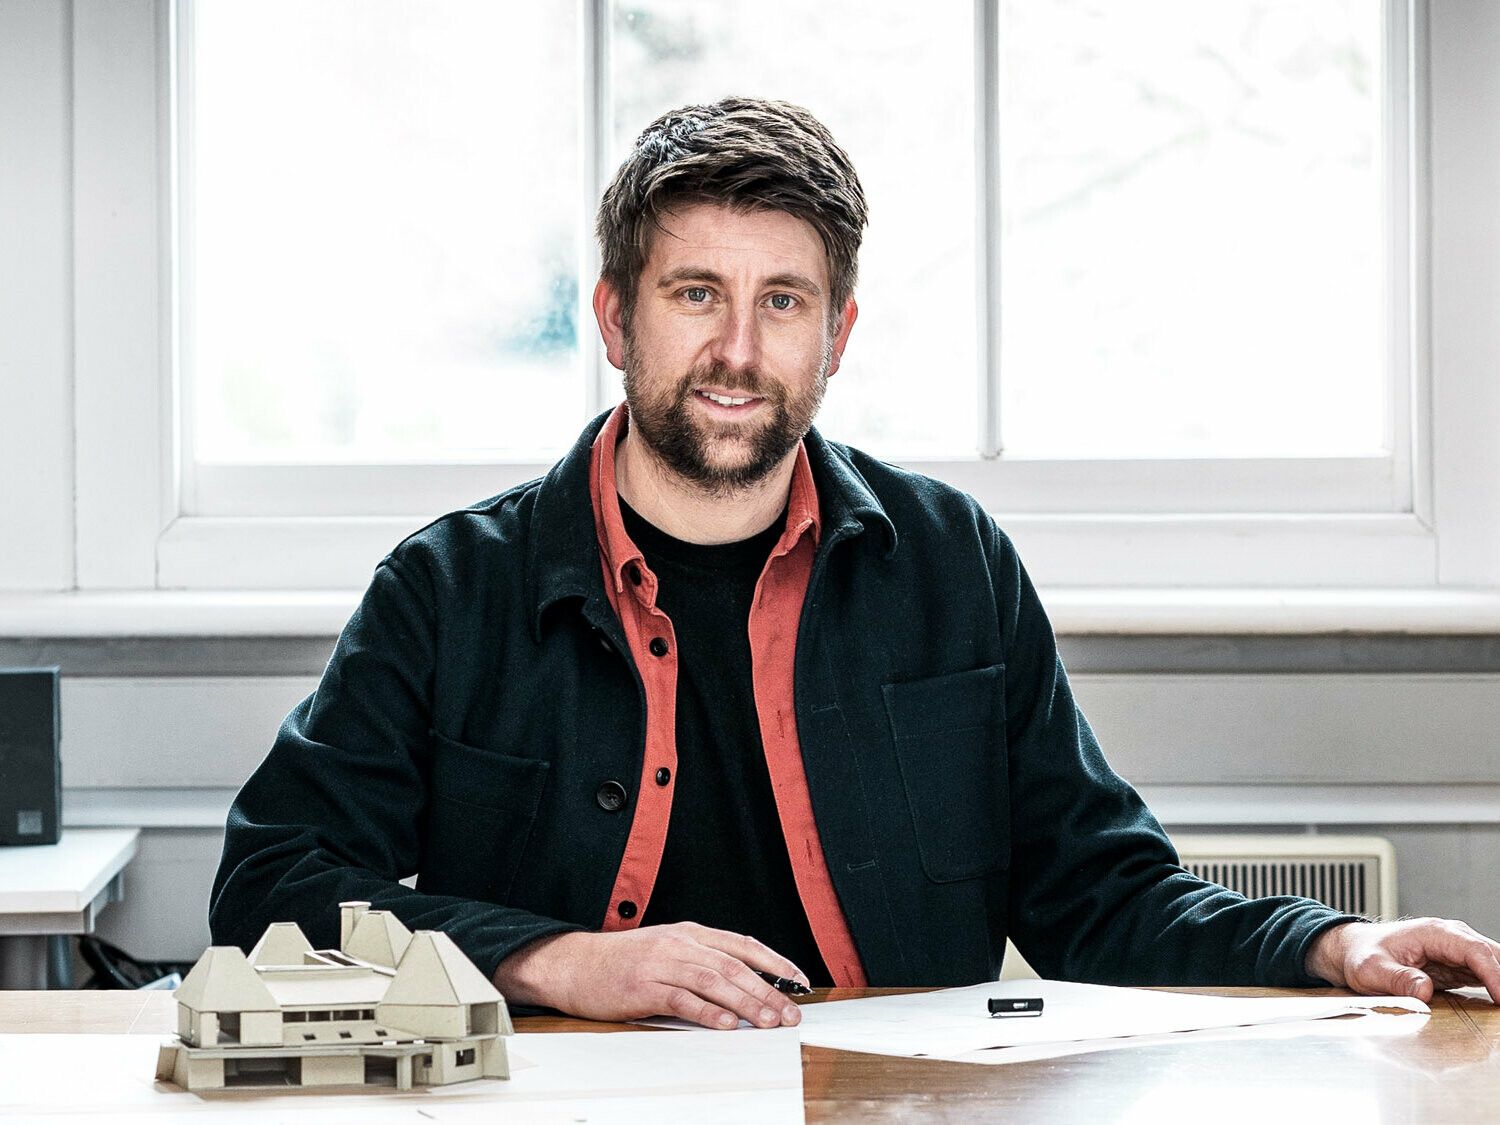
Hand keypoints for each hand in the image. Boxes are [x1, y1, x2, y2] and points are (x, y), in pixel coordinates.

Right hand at [491, 922, 809, 1028]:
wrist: (573, 963)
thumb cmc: (620, 961)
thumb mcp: (666, 949)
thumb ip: (701, 961)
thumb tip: (743, 985)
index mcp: (690, 933)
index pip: (743, 944)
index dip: (776, 962)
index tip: (800, 980)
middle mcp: (680, 944)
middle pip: (735, 966)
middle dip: (768, 991)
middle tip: (790, 1013)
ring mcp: (662, 964)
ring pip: (715, 981)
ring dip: (746, 1003)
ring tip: (768, 1022)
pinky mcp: (644, 987)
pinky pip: (682, 999)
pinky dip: (707, 1012)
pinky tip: (726, 1024)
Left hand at [1305, 918, 1499, 1003]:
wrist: (1355, 949)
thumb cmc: (1362, 954)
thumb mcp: (1371, 969)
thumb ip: (1397, 979)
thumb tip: (1422, 990)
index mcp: (1433, 933)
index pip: (1474, 950)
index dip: (1494, 974)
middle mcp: (1450, 938)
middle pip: (1492, 954)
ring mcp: (1456, 951)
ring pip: (1494, 963)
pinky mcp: (1457, 965)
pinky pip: (1486, 974)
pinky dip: (1497, 986)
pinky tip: (1498, 1001)